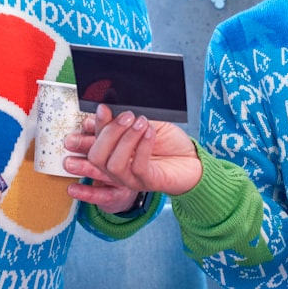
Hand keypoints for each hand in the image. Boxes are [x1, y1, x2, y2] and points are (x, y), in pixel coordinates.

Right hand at [64, 105, 201, 205]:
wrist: (192, 159)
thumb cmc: (170, 142)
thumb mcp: (149, 124)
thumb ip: (131, 118)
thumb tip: (113, 106)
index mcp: (114, 152)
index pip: (95, 141)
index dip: (97, 124)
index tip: (104, 107)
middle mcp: (118, 167)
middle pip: (97, 156)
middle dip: (109, 132)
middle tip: (127, 115)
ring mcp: (130, 178)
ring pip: (114, 164)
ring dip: (126, 139)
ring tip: (142, 122)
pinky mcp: (147, 182)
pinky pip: (138, 167)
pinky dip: (143, 146)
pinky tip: (150, 132)